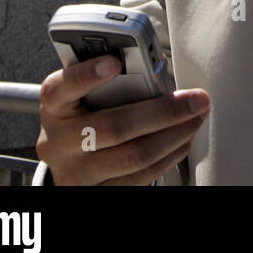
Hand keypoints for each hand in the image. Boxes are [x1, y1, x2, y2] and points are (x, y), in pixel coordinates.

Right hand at [35, 55, 208, 184]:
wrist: (70, 157)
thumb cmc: (85, 114)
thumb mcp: (86, 94)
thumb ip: (112, 80)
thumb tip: (157, 69)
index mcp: (55, 107)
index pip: (61, 89)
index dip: (86, 76)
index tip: (114, 62)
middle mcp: (59, 141)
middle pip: (114, 127)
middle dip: (164, 111)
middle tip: (195, 98)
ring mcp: (77, 171)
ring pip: (135, 156)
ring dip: (175, 134)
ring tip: (196, 116)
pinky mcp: (98, 190)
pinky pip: (141, 177)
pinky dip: (169, 155)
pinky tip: (183, 138)